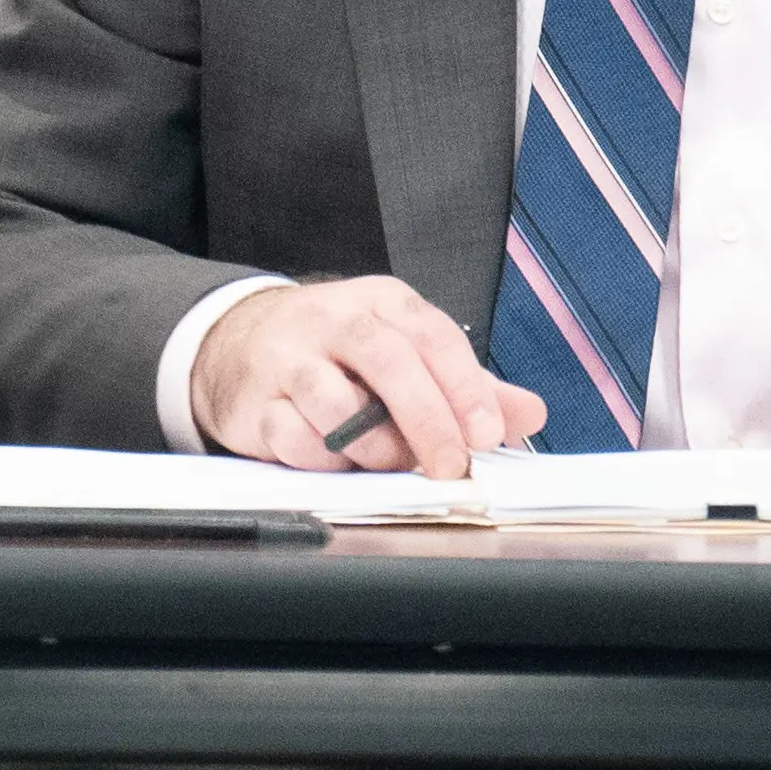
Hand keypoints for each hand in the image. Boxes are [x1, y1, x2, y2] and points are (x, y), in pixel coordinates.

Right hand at [189, 276, 541, 479]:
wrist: (240, 341)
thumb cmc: (340, 353)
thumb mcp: (408, 354)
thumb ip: (468, 387)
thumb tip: (530, 413)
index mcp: (383, 303)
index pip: (432, 335)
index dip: (465, 386)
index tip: (486, 433)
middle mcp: (334, 319)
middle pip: (388, 361)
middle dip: (427, 419)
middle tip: (449, 466)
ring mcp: (289, 356)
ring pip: (335, 403)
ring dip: (371, 447)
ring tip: (382, 460)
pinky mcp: (256, 397)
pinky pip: (290, 435)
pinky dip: (319, 458)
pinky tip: (330, 456)